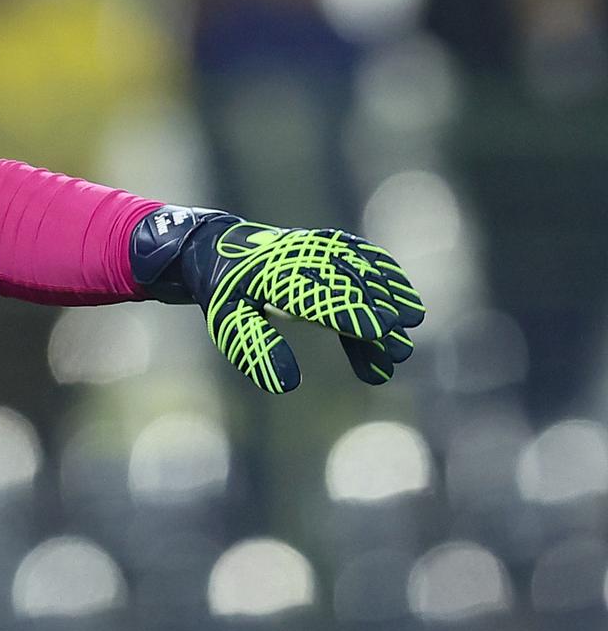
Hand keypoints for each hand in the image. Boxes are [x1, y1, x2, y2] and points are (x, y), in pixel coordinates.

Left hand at [129, 206, 426, 393]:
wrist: (222, 248)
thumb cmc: (227, 293)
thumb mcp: (229, 323)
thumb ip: (256, 348)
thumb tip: (287, 384)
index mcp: (268, 275)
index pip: (312, 295)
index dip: (346, 312)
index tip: (377, 332)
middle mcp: (298, 257)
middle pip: (346, 286)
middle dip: (376, 316)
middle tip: (401, 351)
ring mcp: (317, 248)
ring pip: (362, 273)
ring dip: (389, 301)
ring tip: (408, 335)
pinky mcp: (332, 245)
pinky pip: (366, 258)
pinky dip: (389, 279)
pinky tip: (407, 306)